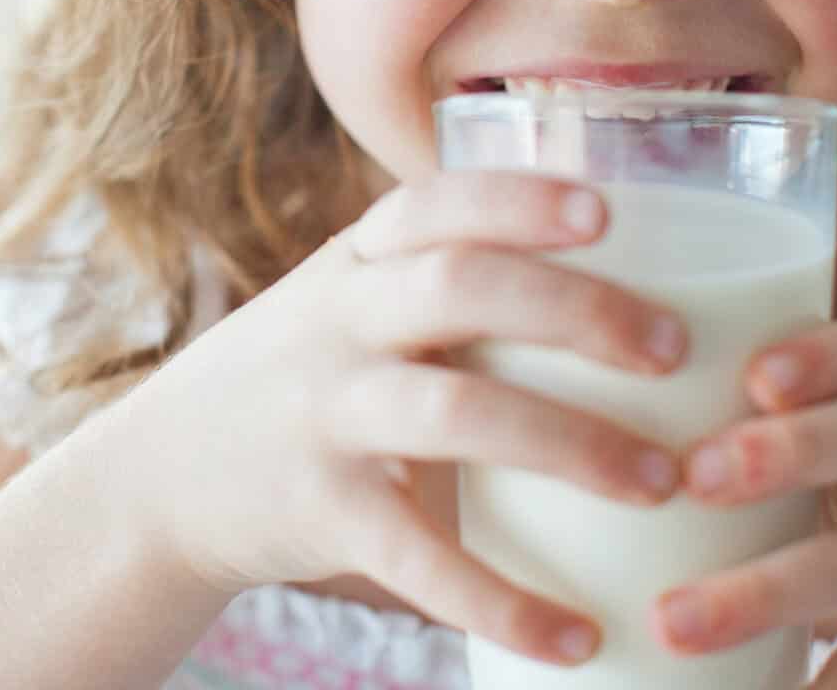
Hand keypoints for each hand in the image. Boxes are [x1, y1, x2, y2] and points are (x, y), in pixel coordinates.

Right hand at [104, 171, 691, 667]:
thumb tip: (634, 288)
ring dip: (569, 443)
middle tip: (676, 351)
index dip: (519, 199)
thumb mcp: (350, 306)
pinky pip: (417, 556)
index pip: (436, 201)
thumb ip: (452, 286)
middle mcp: (336, 322)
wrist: (160, 480)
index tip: (608, 211)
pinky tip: (577, 636)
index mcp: (357, 261)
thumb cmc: (305, 381)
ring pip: (452, 412)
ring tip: (662, 482)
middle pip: (460, 287)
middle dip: (576, 310)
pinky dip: (502, 600)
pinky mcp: (316, 511)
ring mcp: (322, 414)